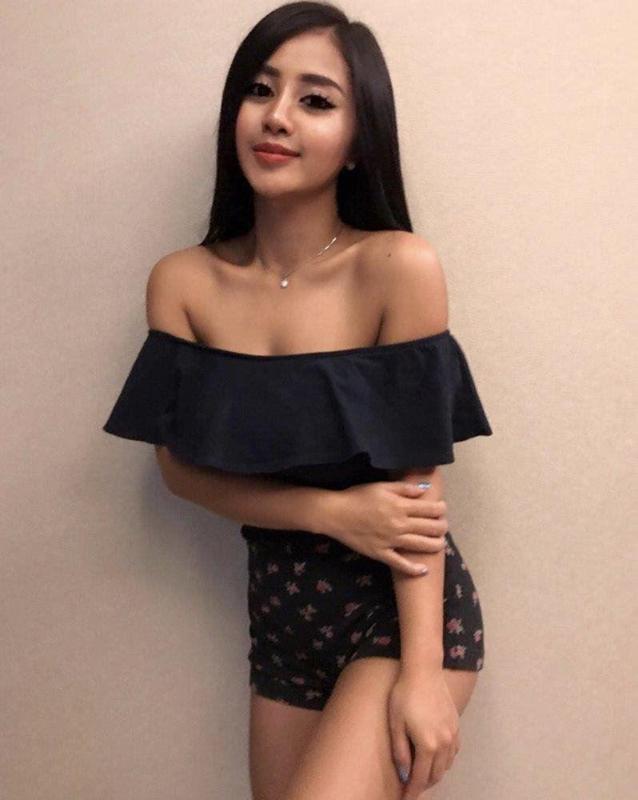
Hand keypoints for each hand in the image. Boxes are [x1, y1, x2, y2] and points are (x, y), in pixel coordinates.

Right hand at [326, 481, 447, 574]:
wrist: (336, 514)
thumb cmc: (358, 496)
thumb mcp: (381, 486)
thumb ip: (404, 488)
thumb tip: (424, 489)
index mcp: (400, 506)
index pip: (429, 509)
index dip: (440, 509)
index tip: (443, 509)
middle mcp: (399, 524)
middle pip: (429, 528)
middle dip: (441, 527)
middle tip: (444, 526)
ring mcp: (391, 541)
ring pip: (420, 545)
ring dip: (435, 545)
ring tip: (441, 544)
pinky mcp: (381, 553)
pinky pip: (400, 564)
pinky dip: (413, 569)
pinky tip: (423, 570)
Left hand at [388, 668, 459, 797]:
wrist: (424, 671)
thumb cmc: (404, 695)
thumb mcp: (396, 723)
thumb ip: (400, 751)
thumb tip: (404, 774)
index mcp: (427, 745)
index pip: (420, 778)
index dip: (412, 792)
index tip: (405, 799)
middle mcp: (444, 743)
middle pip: (435, 775)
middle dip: (423, 784)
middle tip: (410, 786)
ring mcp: (453, 734)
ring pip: (446, 765)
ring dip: (434, 773)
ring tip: (421, 773)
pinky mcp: (456, 725)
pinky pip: (453, 752)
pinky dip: (444, 761)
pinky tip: (435, 757)